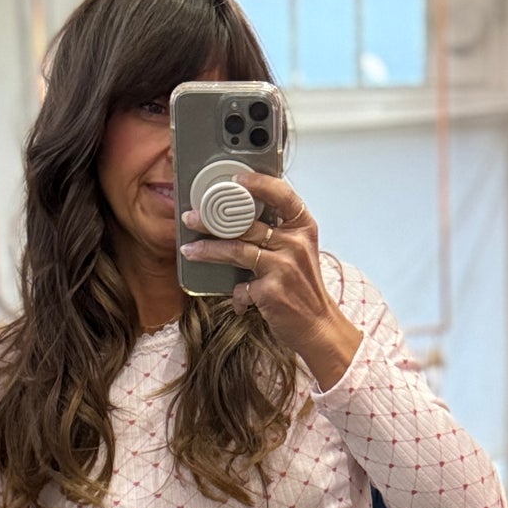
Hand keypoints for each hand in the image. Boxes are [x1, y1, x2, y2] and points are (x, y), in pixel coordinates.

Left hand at [181, 171, 362, 388]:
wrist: (318, 327)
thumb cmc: (304, 290)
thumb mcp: (300, 254)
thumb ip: (278, 234)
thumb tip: (239, 220)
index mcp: (303, 228)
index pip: (281, 194)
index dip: (257, 183)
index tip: (234, 180)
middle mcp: (295, 243)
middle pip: (247, 223)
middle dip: (213, 220)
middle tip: (191, 218)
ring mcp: (284, 266)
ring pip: (236, 250)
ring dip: (208, 250)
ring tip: (189, 250)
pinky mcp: (271, 291)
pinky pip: (241, 287)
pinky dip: (237, 295)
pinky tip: (240, 301)